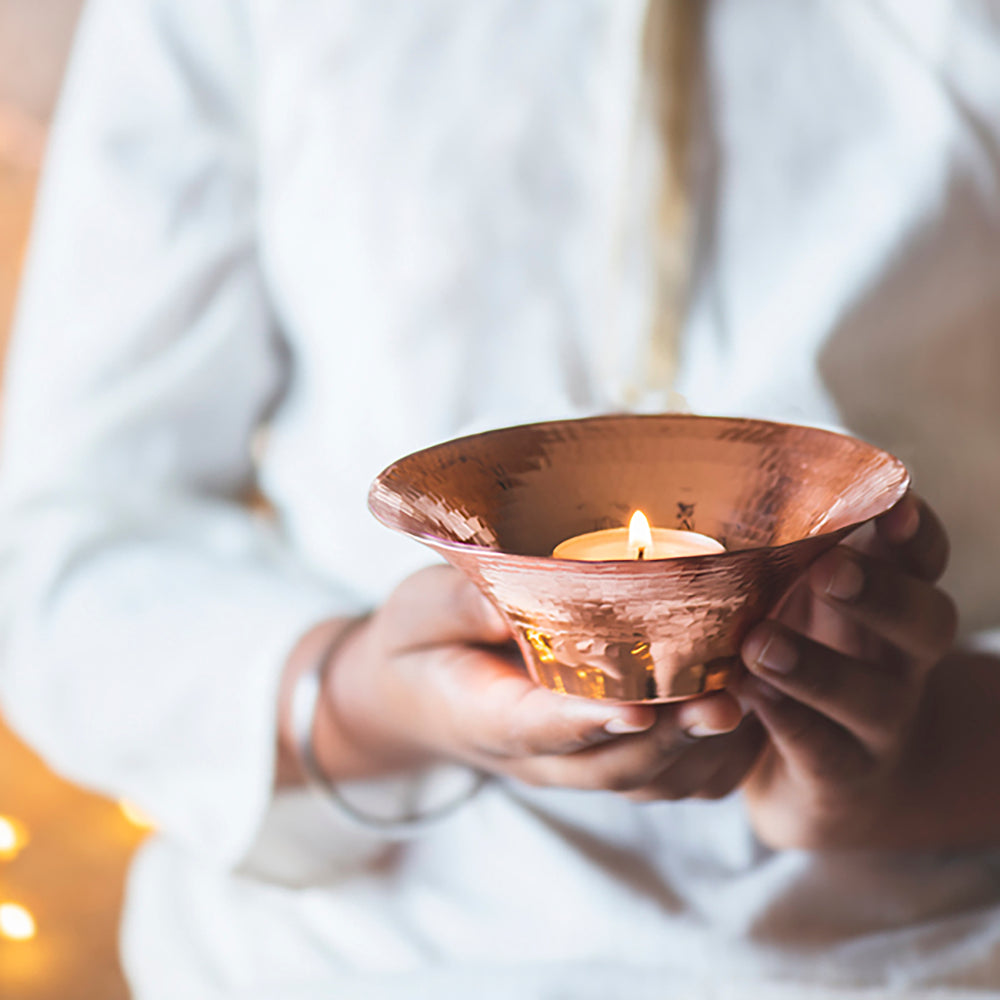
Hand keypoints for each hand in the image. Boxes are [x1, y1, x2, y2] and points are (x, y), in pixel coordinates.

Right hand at [298, 565, 763, 800]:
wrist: (413, 690)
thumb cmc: (418, 642)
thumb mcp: (420, 610)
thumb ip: (463, 606)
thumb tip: (515, 598)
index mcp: (486, 719)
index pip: (540, 728)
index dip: (590, 723)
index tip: (639, 711)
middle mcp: (538, 756)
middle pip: (609, 764)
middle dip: (670, 738)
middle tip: (725, 702)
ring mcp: (571, 763)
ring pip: (643, 777)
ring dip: (698, 750)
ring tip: (752, 704)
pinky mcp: (598, 755)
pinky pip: (659, 776)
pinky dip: (705, 758)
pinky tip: (748, 715)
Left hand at [738, 492, 957, 848]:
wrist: (840, 779)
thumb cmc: (812, 659)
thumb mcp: (803, 601)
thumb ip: (785, 553)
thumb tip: (715, 476)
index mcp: (893, 603)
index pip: (924, 561)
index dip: (916, 532)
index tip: (895, 503)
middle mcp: (902, 660)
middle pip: (927, 624)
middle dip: (882, 594)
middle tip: (829, 570)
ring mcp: (883, 722)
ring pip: (873, 696)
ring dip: (818, 668)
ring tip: (760, 644)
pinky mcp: (845, 773)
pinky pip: (824, 749)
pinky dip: (790, 721)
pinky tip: (750, 698)